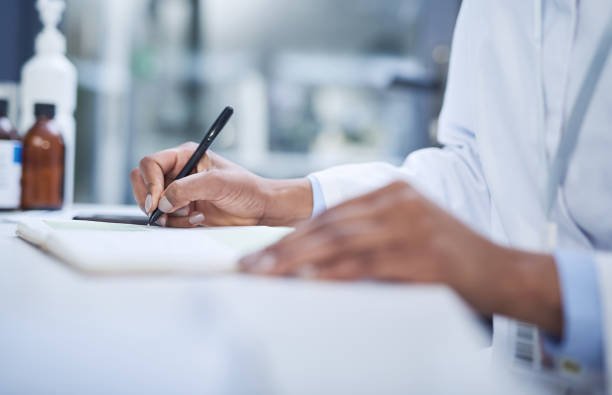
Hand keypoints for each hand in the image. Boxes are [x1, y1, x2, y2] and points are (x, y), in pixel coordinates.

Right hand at [130, 142, 312, 226]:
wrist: (261, 210)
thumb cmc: (246, 190)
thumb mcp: (217, 183)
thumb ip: (186, 189)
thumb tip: (161, 202)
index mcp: (185, 156)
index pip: (150, 164)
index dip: (149, 182)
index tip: (157, 201)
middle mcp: (178, 172)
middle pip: (142, 182)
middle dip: (150, 200)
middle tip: (165, 214)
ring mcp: (179, 192)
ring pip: (151, 204)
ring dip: (167, 214)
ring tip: (192, 216)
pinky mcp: (183, 211)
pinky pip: (165, 219)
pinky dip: (176, 224)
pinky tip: (198, 220)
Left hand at [240, 181, 562, 335]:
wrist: (503, 271)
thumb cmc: (450, 259)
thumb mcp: (407, 234)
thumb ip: (367, 238)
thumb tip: (314, 261)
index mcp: (393, 192)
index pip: (330, 215)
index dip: (292, 236)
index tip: (261, 255)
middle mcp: (399, 202)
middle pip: (328, 227)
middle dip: (283, 250)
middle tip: (249, 269)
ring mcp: (411, 226)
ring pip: (340, 244)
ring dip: (297, 263)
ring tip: (265, 278)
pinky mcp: (422, 255)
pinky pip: (366, 266)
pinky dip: (333, 275)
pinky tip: (308, 284)